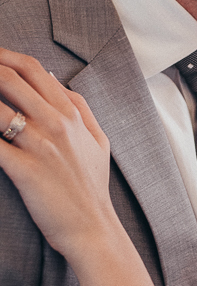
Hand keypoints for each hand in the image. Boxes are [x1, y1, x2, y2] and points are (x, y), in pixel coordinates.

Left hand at [0, 49, 116, 259]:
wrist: (93, 229)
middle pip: (9, 79)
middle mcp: (55, 123)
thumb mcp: (98, 141)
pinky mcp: (23, 170)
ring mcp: (40, 145)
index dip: (3, 56)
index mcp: (71, 113)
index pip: (32, 69)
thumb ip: (80, 106)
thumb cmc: (92, 187)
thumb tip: (53, 79)